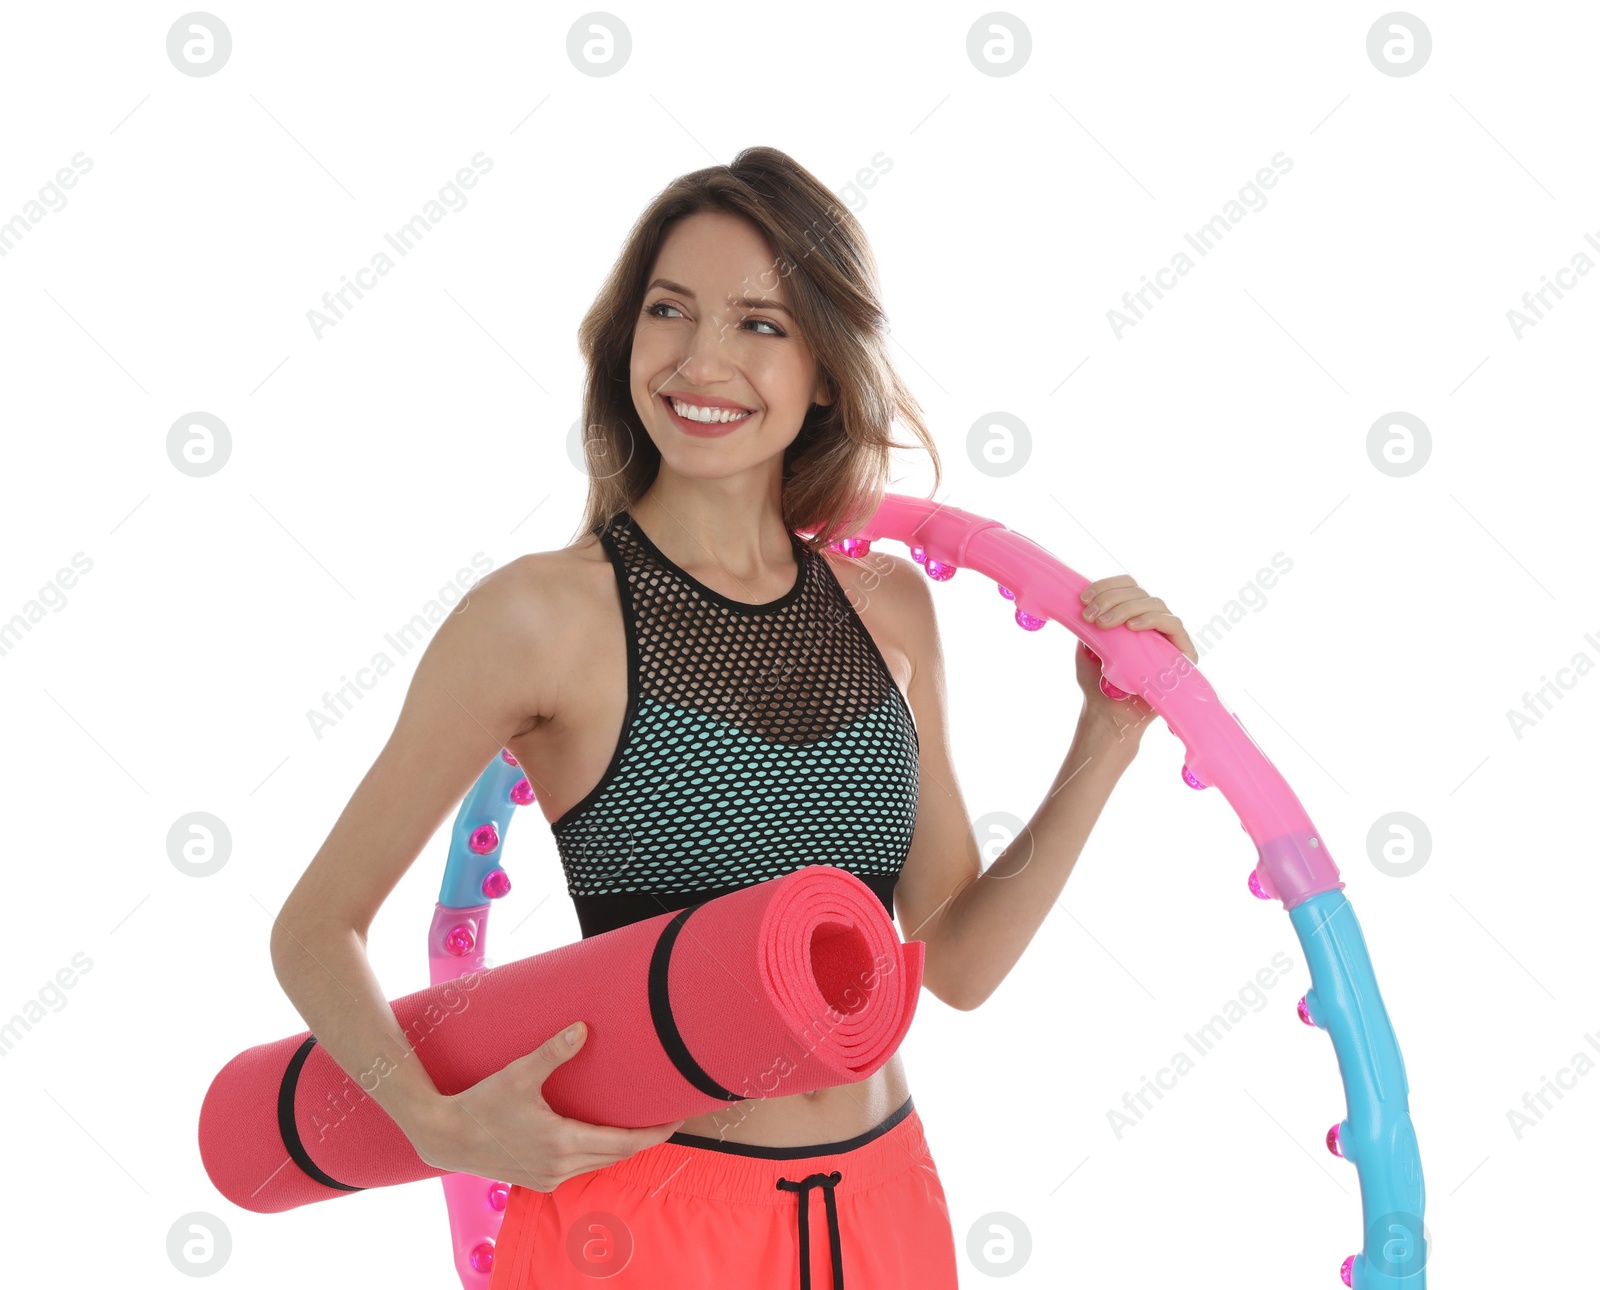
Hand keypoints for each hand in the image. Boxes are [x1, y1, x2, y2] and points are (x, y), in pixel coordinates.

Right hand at [406, 1021, 688, 1192]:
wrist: (444, 1136)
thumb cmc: (479, 1103)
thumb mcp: (517, 1074)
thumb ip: (552, 1052)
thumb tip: (582, 1028)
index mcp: (561, 1144)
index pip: (625, 1145)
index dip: (654, 1134)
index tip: (676, 1120)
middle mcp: (559, 1167)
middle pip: (617, 1157)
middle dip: (644, 1139)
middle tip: (667, 1118)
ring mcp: (548, 1178)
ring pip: (599, 1164)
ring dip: (621, 1148)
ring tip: (640, 1124)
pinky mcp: (537, 1180)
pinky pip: (581, 1169)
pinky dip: (598, 1154)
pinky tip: (601, 1137)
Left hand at [1073, 575, 1196, 746]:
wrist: (1109, 718)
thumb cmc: (1097, 685)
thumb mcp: (1086, 647)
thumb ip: (1090, 623)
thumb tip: (1088, 599)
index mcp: (1131, 618)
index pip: (1128, 588)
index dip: (1107, 586)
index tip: (1084, 598)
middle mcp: (1152, 625)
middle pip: (1140, 592)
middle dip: (1112, 598)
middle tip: (1090, 615)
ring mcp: (1168, 638)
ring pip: (1156, 604)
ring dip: (1127, 608)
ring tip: (1104, 623)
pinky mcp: (1183, 654)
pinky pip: (1174, 625)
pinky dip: (1153, 620)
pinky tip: (1133, 627)